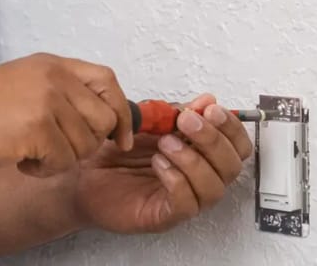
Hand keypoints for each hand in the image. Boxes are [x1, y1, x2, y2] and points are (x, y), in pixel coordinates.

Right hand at [0, 54, 134, 177]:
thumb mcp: (24, 84)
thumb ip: (60, 93)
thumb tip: (103, 118)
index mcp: (52, 65)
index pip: (108, 80)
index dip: (121, 112)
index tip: (120, 138)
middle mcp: (54, 78)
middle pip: (104, 119)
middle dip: (88, 144)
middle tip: (55, 149)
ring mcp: (47, 101)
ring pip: (85, 146)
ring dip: (60, 159)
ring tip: (29, 152)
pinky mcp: (37, 128)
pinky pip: (63, 162)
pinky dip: (43, 170)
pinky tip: (20, 160)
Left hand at [71, 94, 252, 233]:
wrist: (80, 172)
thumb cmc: (114, 150)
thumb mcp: (146, 122)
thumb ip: (176, 113)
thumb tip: (207, 100)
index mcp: (199, 153)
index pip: (236, 146)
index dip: (230, 128)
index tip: (211, 110)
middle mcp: (197, 178)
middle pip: (231, 166)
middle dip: (212, 140)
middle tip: (186, 122)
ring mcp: (183, 198)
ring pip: (213, 188)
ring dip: (193, 160)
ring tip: (165, 143)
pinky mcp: (164, 216)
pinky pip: (187, 204)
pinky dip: (177, 180)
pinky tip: (159, 164)